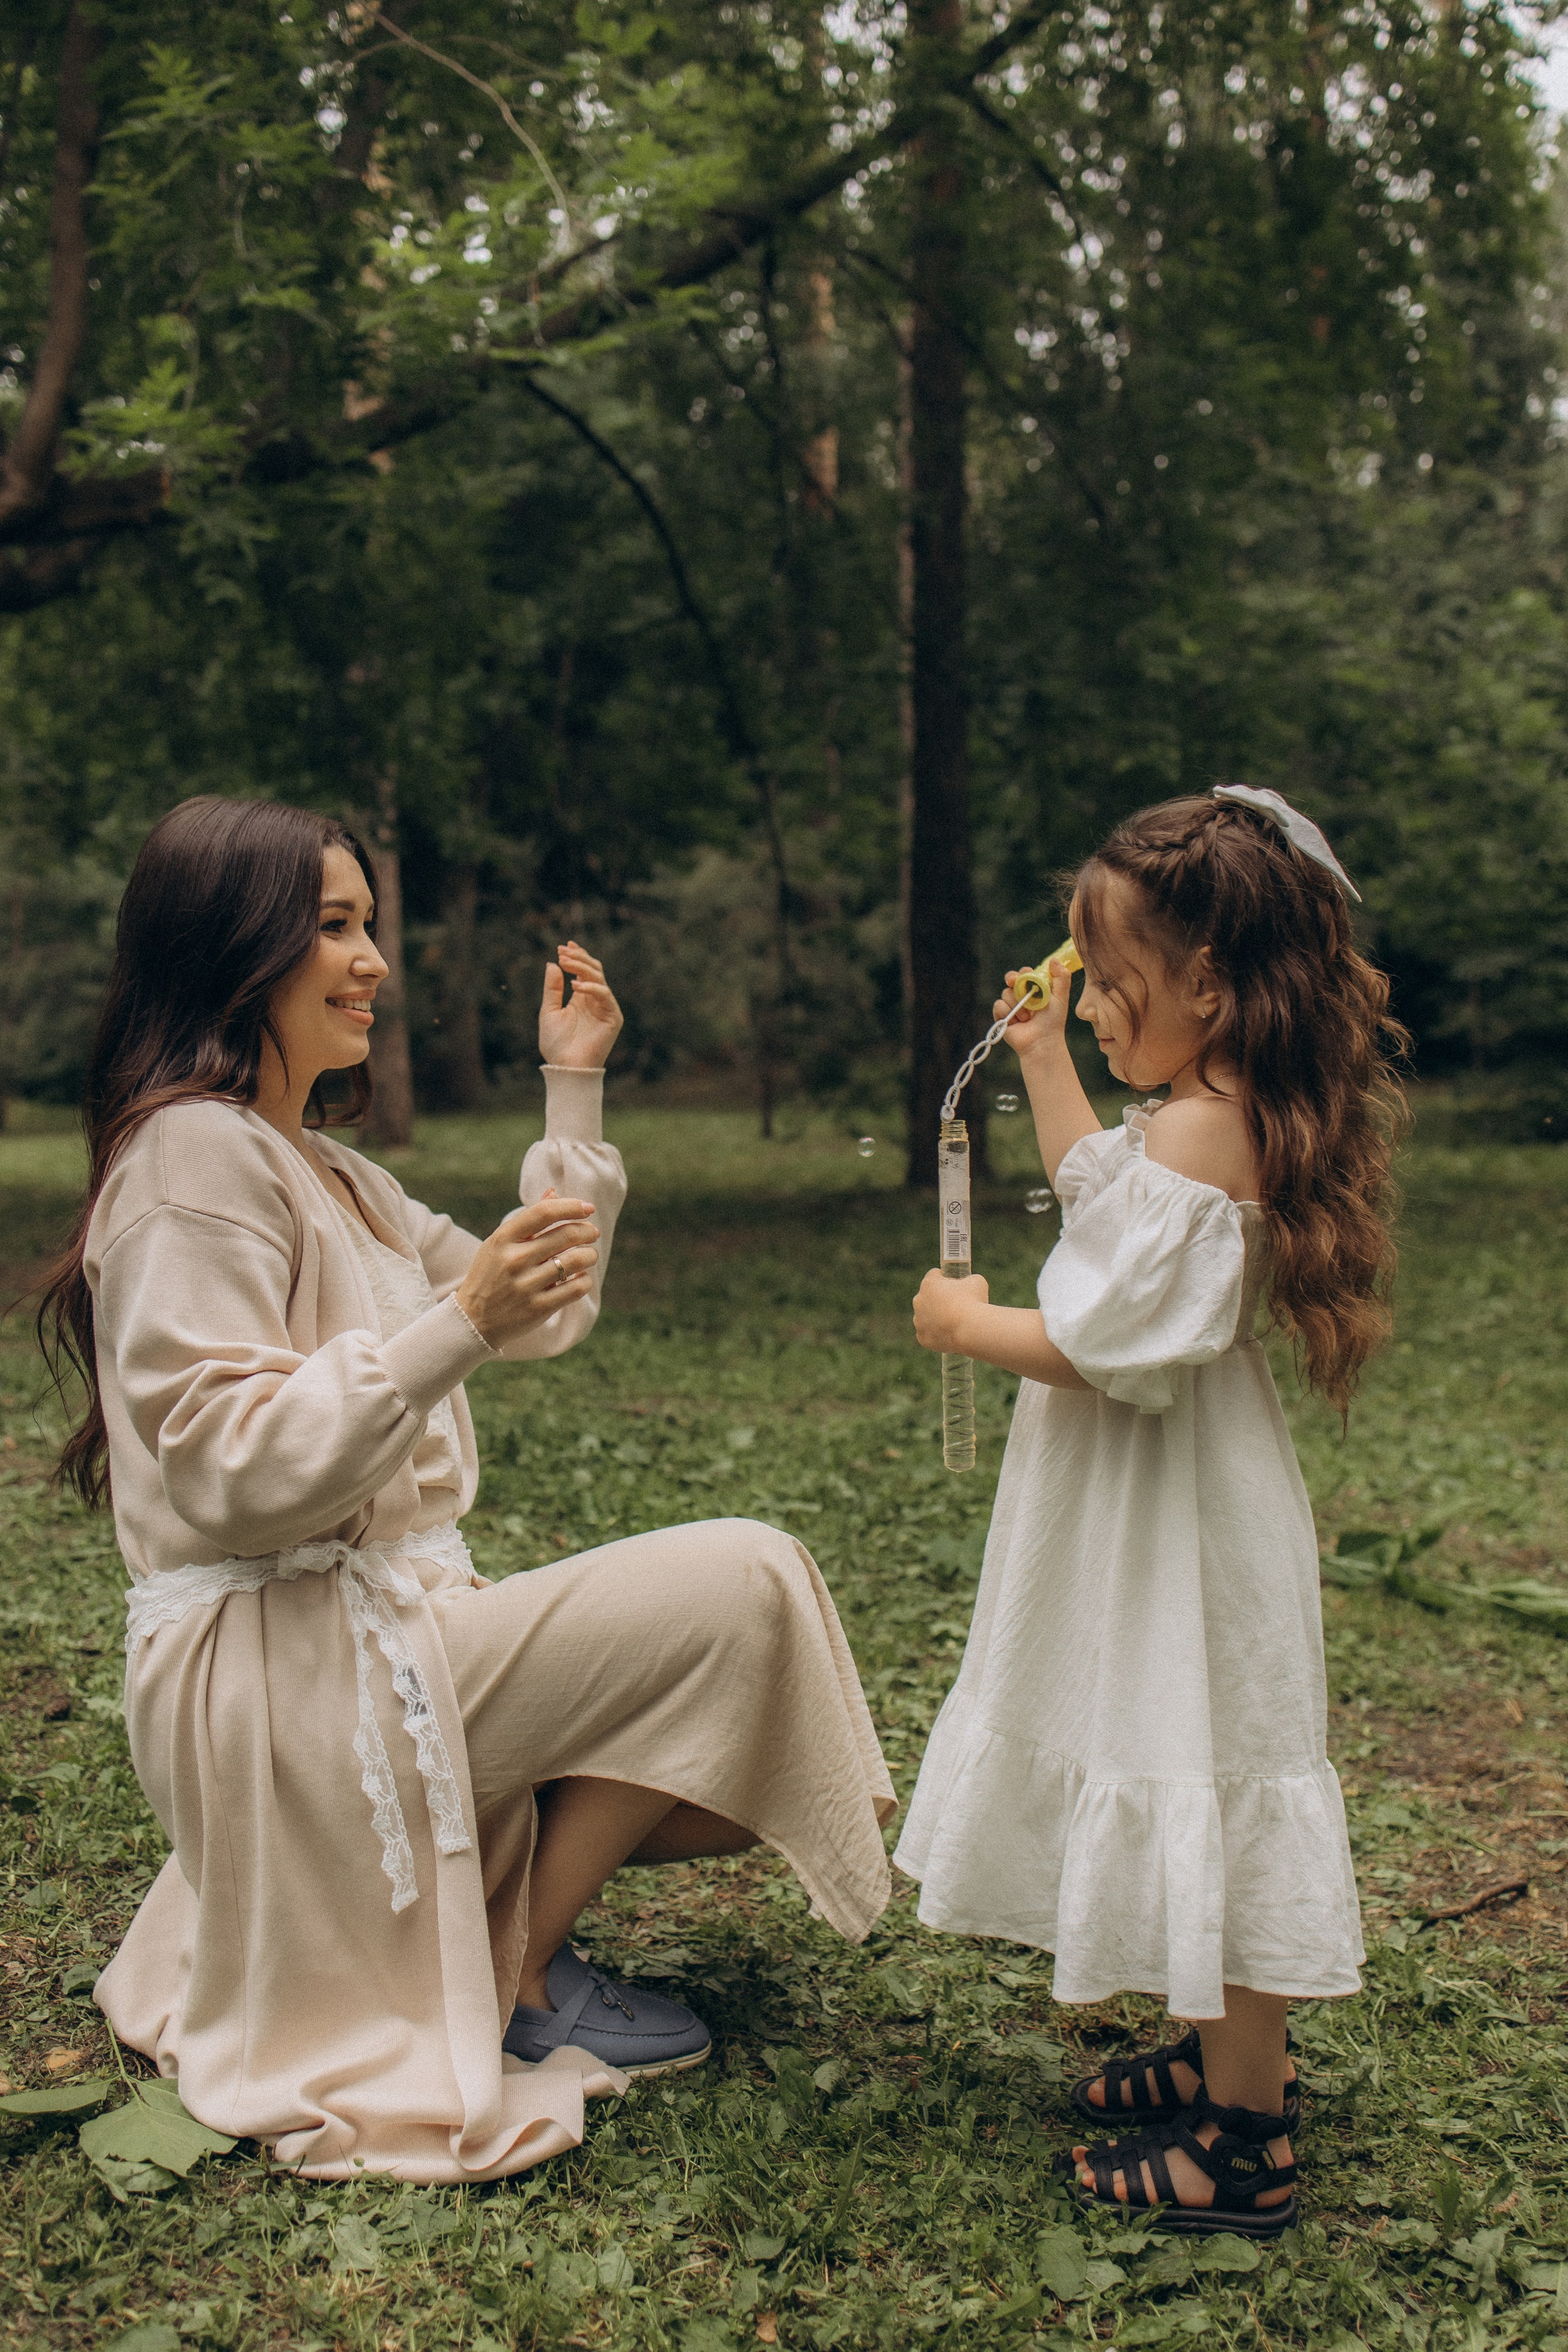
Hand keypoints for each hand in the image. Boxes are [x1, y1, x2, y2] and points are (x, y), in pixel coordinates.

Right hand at [456, 1191, 600, 1346]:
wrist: (473, 1320)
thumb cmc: (491, 1274)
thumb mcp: (500, 1244)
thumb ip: (528, 1219)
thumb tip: (554, 1191)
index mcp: (503, 1239)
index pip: (543, 1213)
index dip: (571, 1206)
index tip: (588, 1208)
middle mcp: (514, 1260)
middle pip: (566, 1235)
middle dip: (587, 1231)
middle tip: (592, 1233)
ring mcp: (525, 1286)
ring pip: (576, 1261)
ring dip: (590, 1255)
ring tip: (589, 1255)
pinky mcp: (538, 1308)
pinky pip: (575, 1289)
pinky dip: (585, 1280)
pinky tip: (581, 1277)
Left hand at [539, 942, 622, 1069]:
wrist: (565, 1067)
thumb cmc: (556, 1044)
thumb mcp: (549, 1011)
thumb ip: (552, 988)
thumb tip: (552, 963)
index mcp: (581, 998)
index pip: (583, 971)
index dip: (576, 957)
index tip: (563, 946)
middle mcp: (595, 1000)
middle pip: (593, 970)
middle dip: (579, 958)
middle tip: (563, 951)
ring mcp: (605, 1007)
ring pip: (599, 978)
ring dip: (582, 967)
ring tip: (566, 962)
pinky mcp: (613, 1017)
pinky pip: (605, 995)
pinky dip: (591, 987)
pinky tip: (575, 985)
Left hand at [912, 1267, 989, 1353]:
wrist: (971, 1330)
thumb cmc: (974, 1303)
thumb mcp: (976, 1281)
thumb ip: (968, 1279)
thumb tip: (968, 1283)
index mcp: (929, 1283)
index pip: (934, 1276)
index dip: (945, 1279)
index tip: (955, 1286)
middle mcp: (919, 1300)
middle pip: (928, 1297)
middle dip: (939, 1300)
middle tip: (957, 1306)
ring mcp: (918, 1320)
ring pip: (926, 1317)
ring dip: (936, 1317)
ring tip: (955, 1322)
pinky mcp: (922, 1337)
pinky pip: (928, 1334)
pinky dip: (937, 1335)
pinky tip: (949, 1334)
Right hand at [996, 959, 1073, 1071]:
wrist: (1042, 1041)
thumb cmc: (1053, 1021)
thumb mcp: (1060, 997)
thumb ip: (1061, 978)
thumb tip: (1053, 960)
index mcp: (1034, 989)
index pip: (1025, 973)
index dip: (1024, 972)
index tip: (1026, 974)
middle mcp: (1021, 996)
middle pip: (1011, 979)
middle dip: (1012, 978)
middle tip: (1013, 981)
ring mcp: (1010, 1006)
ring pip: (1005, 992)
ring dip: (1017, 1004)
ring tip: (1027, 1017)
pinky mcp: (1001, 1016)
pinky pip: (998, 1005)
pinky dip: (1007, 1012)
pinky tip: (1017, 1022)